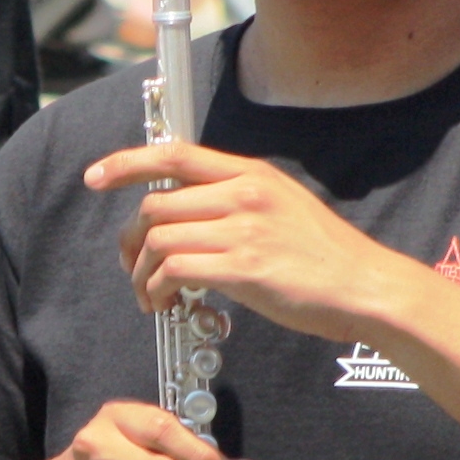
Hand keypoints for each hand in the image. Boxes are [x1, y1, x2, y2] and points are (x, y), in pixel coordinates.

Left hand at [89, 138, 422, 346]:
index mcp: (251, 174)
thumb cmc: (324, 256)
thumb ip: (237, 201)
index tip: (96, 176)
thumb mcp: (283, 206)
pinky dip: (157, 290)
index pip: (175, 155)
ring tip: (150, 295)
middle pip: (156, 205)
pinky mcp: (244, 268)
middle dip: (130, 240)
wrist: (364, 287)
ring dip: (140, 272)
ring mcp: (244, 229)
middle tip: (132, 267)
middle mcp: (244, 194)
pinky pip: (174, 271)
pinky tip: (165, 303)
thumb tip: (188, 214)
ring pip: (158, 239)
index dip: (127, 163)